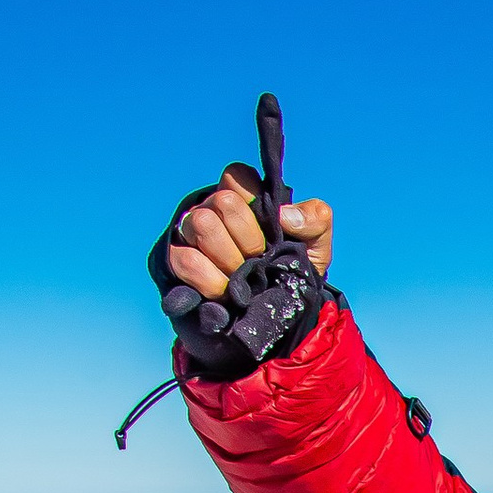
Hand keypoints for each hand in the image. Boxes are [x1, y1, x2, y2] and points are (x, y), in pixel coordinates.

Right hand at [165, 166, 334, 299]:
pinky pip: (187, 259)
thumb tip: (285, 216)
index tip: (271, 231)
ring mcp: (191, 232)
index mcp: (246, 200)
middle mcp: (214, 209)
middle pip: (223, 201)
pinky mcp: (177, 260)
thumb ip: (315, 221)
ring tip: (241, 277)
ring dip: (229, 259)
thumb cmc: (292, 270)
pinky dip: (211, 280)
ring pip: (201, 224)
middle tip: (258, 259)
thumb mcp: (316, 246)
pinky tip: (224, 292)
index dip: (253, 201)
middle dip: (248, 239)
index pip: (237, 176)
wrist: (275, 316)